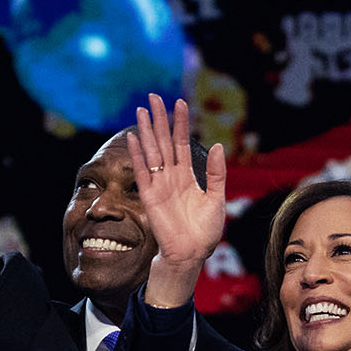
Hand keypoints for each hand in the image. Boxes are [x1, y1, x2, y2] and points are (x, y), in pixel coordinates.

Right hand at [130, 93, 228, 270]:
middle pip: (163, 142)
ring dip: (146, 131)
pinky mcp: (150, 197)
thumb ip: (216, 173)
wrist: (192, 252)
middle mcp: (171, 176)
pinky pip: (142, 172)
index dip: (181, 124)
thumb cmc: (205, 230)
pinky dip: (137, 155)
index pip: (182, 143)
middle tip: (154, 97)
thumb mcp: (217, 198)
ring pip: (152, 152)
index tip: (180, 103)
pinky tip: (133, 138)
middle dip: (159, 120)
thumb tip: (217, 145)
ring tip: (142, 110)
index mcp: (188, 175)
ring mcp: (159, 185)